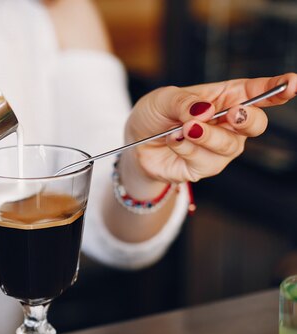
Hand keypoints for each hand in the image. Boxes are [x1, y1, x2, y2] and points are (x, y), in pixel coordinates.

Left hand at [123, 73, 296, 191]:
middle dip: (247, 119)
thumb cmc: (154, 115)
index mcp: (225, 98)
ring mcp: (219, 148)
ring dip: (206, 136)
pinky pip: (204, 162)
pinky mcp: (203, 168)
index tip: (293, 84)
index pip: (257, 92)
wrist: (134, 143)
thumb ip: (185, 102)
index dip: (278, 88)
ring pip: (230, 146)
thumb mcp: (164, 99)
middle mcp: (228, 124)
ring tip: (184, 128)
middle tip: (231, 114)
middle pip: (255, 124)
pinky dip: (186, 148)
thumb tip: (205, 110)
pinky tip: (173, 140)